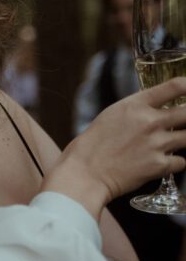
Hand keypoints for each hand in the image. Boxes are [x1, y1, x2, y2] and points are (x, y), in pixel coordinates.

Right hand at [45, 78, 185, 213]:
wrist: (85, 173)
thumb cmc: (92, 145)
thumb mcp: (111, 116)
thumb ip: (135, 111)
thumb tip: (154, 110)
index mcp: (135, 105)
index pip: (175, 86)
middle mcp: (150, 121)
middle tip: (183, 121)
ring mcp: (157, 144)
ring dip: (183, 140)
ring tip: (175, 142)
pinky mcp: (160, 165)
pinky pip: (182, 161)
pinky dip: (176, 162)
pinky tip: (163, 162)